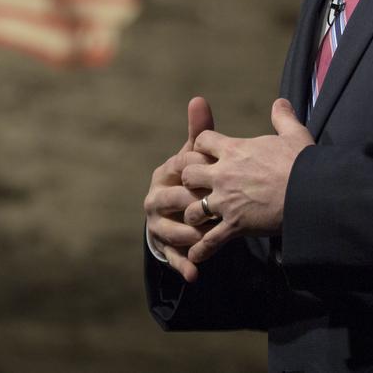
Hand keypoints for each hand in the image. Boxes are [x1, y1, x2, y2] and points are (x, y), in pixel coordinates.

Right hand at [143, 96, 217, 282]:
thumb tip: (199, 98)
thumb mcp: (195, 155)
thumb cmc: (190, 176)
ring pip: (171, 230)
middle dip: (191, 202)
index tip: (217, 168)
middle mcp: (155, 197)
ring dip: (189, 233)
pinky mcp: (164, 246)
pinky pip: (173, 258)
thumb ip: (199, 131)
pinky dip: (184, 265)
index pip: (178, 166)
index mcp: (165, 172)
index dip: (197, 167)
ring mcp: (157, 224)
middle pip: (171, 198)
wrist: (176, 209)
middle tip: (214, 205)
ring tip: (207, 236)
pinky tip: (196, 273)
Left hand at [180, 98, 313, 264]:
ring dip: (193, 214)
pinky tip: (194, 255)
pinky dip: (201, 249)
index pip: (202, 141)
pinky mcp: (235, 226)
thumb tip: (280, 102)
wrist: (310, 193)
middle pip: (188, 173)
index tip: (205, 153)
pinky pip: (210, 240)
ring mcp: (227, 202)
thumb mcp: (294, 134)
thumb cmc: (302, 162)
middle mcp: (224, 175)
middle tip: (195, 187)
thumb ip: (283, 117)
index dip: (201, 146)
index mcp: (235, 150)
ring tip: (196, 219)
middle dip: (189, 180)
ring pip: (192, 209)